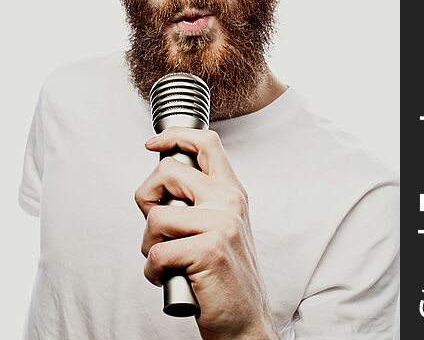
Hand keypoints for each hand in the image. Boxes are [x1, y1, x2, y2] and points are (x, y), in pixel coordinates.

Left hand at [134, 127, 278, 339]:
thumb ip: (200, 200)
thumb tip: (160, 185)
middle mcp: (229, 201)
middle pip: (168, 171)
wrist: (246, 320)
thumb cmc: (225, 274)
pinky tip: (168, 277)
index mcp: (232, 191)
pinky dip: (153, 271)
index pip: (206, 143)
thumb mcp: (223, 225)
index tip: (153, 144)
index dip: (175, 136)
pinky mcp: (209, 250)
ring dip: (148, 244)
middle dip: (146, 196)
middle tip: (153, 223)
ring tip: (165, 259)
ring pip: (156, 217)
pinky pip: (157, 252)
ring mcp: (221, 224)